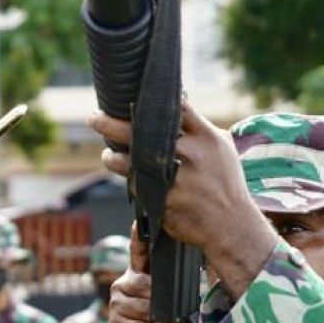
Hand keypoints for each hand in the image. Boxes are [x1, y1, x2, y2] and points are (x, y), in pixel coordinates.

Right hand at [87, 229, 182, 322]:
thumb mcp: (169, 306)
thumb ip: (178, 291)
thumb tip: (211, 275)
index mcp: (137, 276)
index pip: (138, 250)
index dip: (139, 235)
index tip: (141, 220)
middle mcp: (123, 286)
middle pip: (145, 284)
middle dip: (166, 300)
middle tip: (182, 313)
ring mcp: (117, 306)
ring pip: (145, 308)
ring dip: (167, 321)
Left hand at [91, 101, 277, 294]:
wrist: (230, 224)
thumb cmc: (225, 182)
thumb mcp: (222, 147)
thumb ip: (199, 126)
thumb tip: (179, 100)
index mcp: (204, 136)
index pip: (174, 108)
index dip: (147, 100)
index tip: (127, 98)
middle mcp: (188, 154)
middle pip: (140, 131)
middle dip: (111, 123)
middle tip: (93, 118)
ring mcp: (173, 178)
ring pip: (129, 161)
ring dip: (112, 157)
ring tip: (108, 154)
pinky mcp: (162, 200)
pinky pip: (135, 185)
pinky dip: (129, 180)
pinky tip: (127, 176)